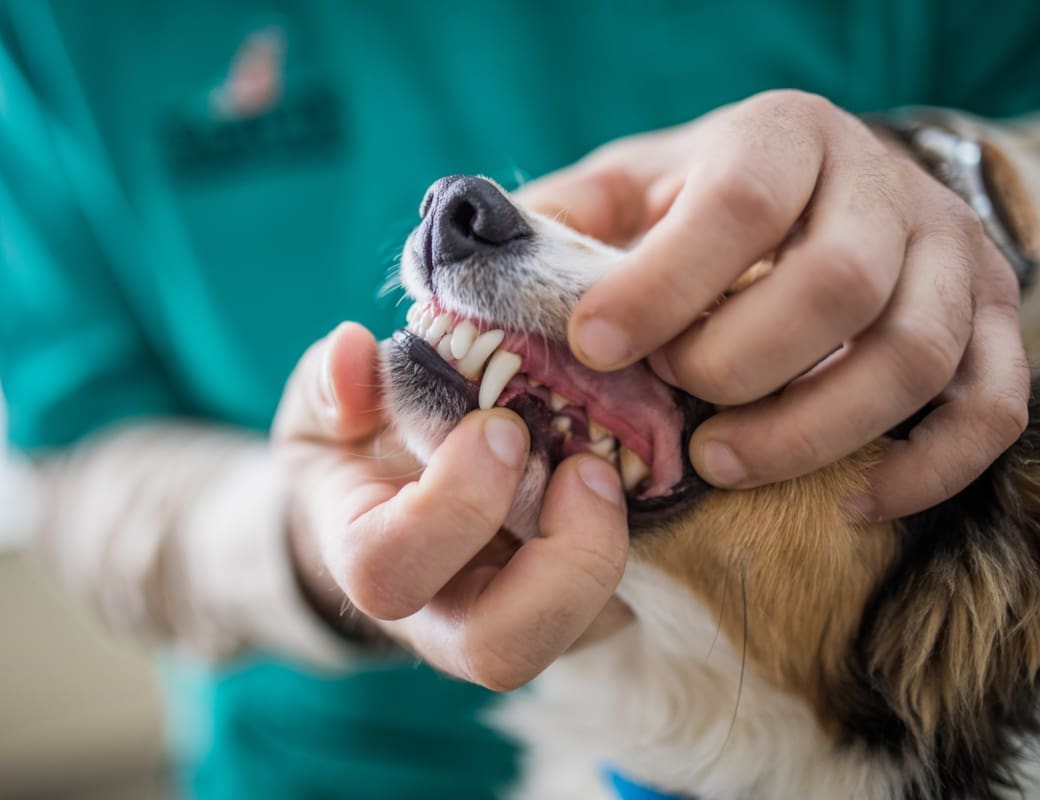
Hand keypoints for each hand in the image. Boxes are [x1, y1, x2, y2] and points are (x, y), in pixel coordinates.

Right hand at [272, 322, 631, 689]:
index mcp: (370, 561)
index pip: (391, 571)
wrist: (388, 503)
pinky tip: (638, 475)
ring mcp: (512, 623)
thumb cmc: (357, 450)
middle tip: (585, 467)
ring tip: (609, 469)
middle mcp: (442, 618)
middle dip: (558, 561)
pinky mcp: (574, 613)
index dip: (452, 506)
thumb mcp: (327, 409)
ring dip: (608, 554)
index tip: (500, 425)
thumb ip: (332, 383)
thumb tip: (353, 351)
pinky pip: (621, 607)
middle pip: (500, 652)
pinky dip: (644, 546)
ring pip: (575, 639)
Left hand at [519, 90, 1028, 519]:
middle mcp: (879, 187)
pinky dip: (926, 469)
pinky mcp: (991, 327)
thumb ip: (558, 225)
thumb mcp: (624, 190)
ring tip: (725, 464)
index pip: (740, 202)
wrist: (823, 190)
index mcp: (781, 139)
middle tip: (675, 408)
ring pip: (915, 355)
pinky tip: (850, 503)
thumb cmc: (700, 203)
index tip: (597, 345)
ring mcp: (950, 258)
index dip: (666, 283)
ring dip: (814, 429)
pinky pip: (991, 410)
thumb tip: (469, 276)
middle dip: (741, 364)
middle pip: (837, 284)